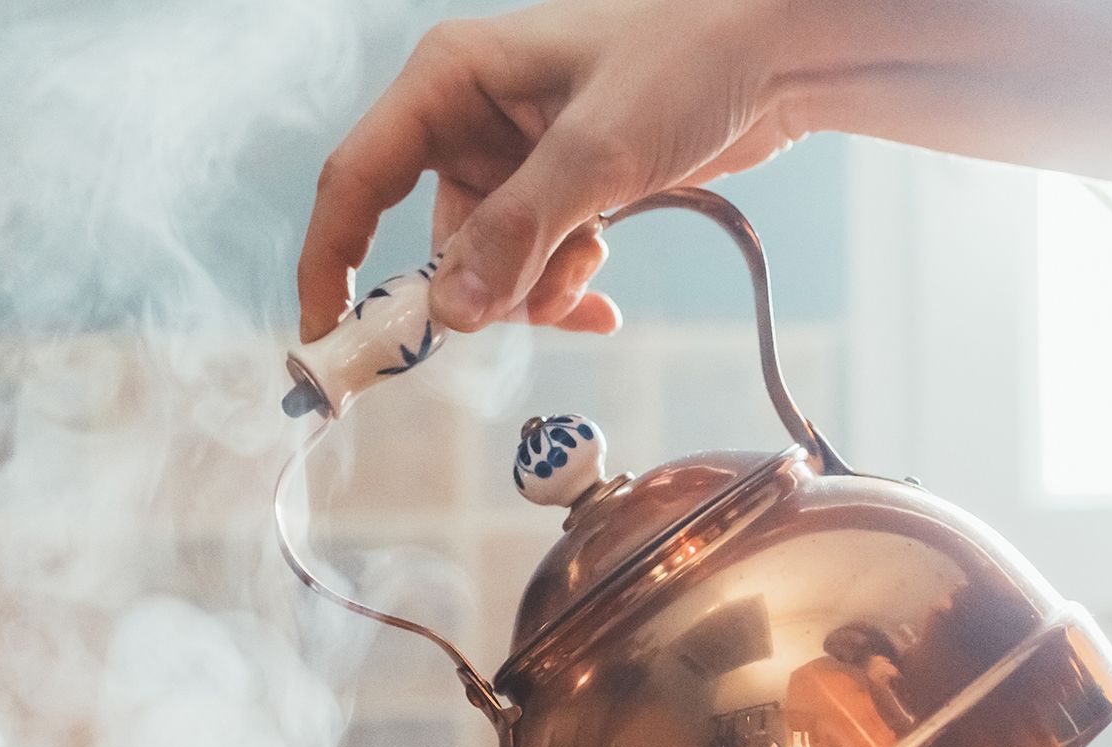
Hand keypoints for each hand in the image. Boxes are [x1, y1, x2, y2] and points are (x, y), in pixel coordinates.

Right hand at [298, 0, 800, 341]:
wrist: (785, 47)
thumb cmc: (690, 54)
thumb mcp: (596, 149)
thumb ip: (517, 233)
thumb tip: (452, 314)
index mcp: (449, 80)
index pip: (355, 178)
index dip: (329, 259)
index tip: (326, 335)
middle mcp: (468, 118)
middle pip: (429, 239)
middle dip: (473, 292)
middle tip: (507, 323)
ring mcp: (513, 157)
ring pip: (486, 264)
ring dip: (531, 292)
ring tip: (588, 280)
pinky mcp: (556, 187)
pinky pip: (530, 263)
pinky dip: (561, 286)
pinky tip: (602, 294)